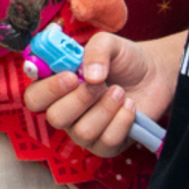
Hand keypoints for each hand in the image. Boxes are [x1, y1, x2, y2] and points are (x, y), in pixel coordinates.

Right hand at [22, 32, 166, 158]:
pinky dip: (121, 122)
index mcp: (57, 85)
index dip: (48, 90)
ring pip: (82, 132)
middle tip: (100, 83)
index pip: (34, 97)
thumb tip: (91, 75)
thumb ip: (96, 50)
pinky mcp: (105, 145)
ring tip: (119, 92)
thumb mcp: (109, 43)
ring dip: (105, 109)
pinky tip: (129, 106)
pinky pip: (106, 143)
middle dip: (80, 99)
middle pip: (55, 117)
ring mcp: (84, 130)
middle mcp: (66, 110)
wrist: (154, 74)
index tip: (71, 76)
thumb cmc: (124, 59)